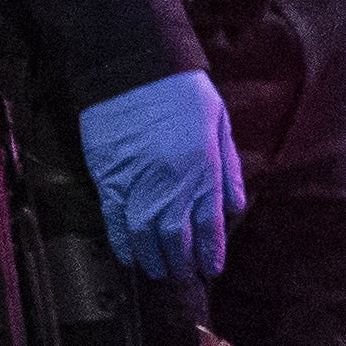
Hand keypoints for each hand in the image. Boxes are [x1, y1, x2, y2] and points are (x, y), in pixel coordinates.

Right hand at [80, 70, 246, 279]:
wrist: (133, 70)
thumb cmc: (183, 92)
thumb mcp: (220, 124)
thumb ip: (228, 169)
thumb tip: (237, 207)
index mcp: (203, 170)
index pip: (210, 224)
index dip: (211, 251)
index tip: (212, 269)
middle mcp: (172, 183)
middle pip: (177, 236)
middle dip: (182, 262)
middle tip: (184, 276)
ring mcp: (138, 184)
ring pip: (145, 235)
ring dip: (153, 258)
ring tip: (159, 271)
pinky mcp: (109, 179)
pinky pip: (114, 220)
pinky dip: (121, 241)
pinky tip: (129, 256)